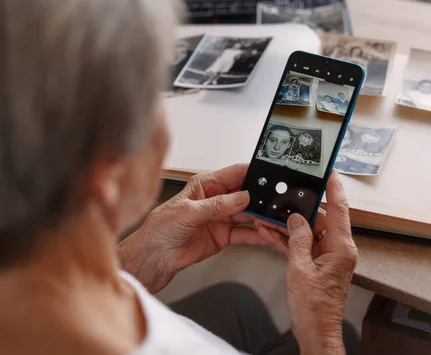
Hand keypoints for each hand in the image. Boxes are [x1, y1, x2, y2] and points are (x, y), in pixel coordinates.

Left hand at [118, 164, 286, 292]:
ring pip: (248, 214)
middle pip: (246, 194)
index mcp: (206, 185)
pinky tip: (267, 234)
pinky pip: (245, 233)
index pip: (235, 174)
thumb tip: (241, 197)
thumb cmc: (160, 228)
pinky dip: (258, 234)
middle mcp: (216, 200)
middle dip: (261, 197)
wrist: (154, 256)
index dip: (253, 173)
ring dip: (262, 217)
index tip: (269, 176)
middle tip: (276, 202)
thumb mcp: (188, 212)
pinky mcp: (224, 236)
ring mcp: (221, 218)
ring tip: (275, 219)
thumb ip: (217, 205)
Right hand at [285, 170, 356, 354]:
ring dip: (289, 226)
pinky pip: (302, 245)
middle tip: (283, 198)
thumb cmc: (314, 307)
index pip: (339, 209)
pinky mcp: (316, 264)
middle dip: (299, 209)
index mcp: (340, 247)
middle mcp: (337, 249)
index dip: (334, 188)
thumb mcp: (300, 268)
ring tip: (269, 217)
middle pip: (319, 219)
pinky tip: (272, 233)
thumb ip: (298, 240)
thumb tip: (296, 220)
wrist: (315, 330)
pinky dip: (288, 240)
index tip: (329, 171)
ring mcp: (327, 257)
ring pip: (307, 231)